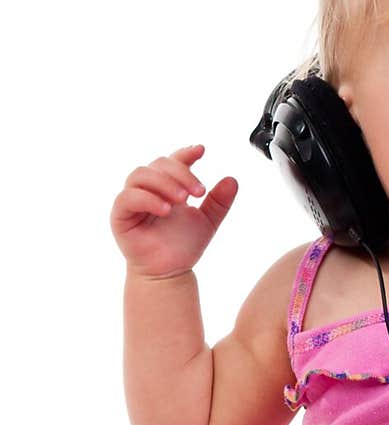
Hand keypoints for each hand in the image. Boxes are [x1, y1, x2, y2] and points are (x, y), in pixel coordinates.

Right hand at [110, 144, 237, 277]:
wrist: (169, 273)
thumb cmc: (183, 246)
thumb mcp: (208, 221)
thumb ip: (219, 201)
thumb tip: (232, 179)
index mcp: (167, 186)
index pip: (173, 161)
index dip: (185, 153)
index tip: (201, 151)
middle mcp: (148, 189)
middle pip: (158, 164)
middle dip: (180, 173)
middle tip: (198, 192)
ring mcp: (132, 200)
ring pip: (140, 175)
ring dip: (164, 183)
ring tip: (182, 200)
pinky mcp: (120, 215)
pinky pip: (127, 197)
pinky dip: (147, 199)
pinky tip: (166, 209)